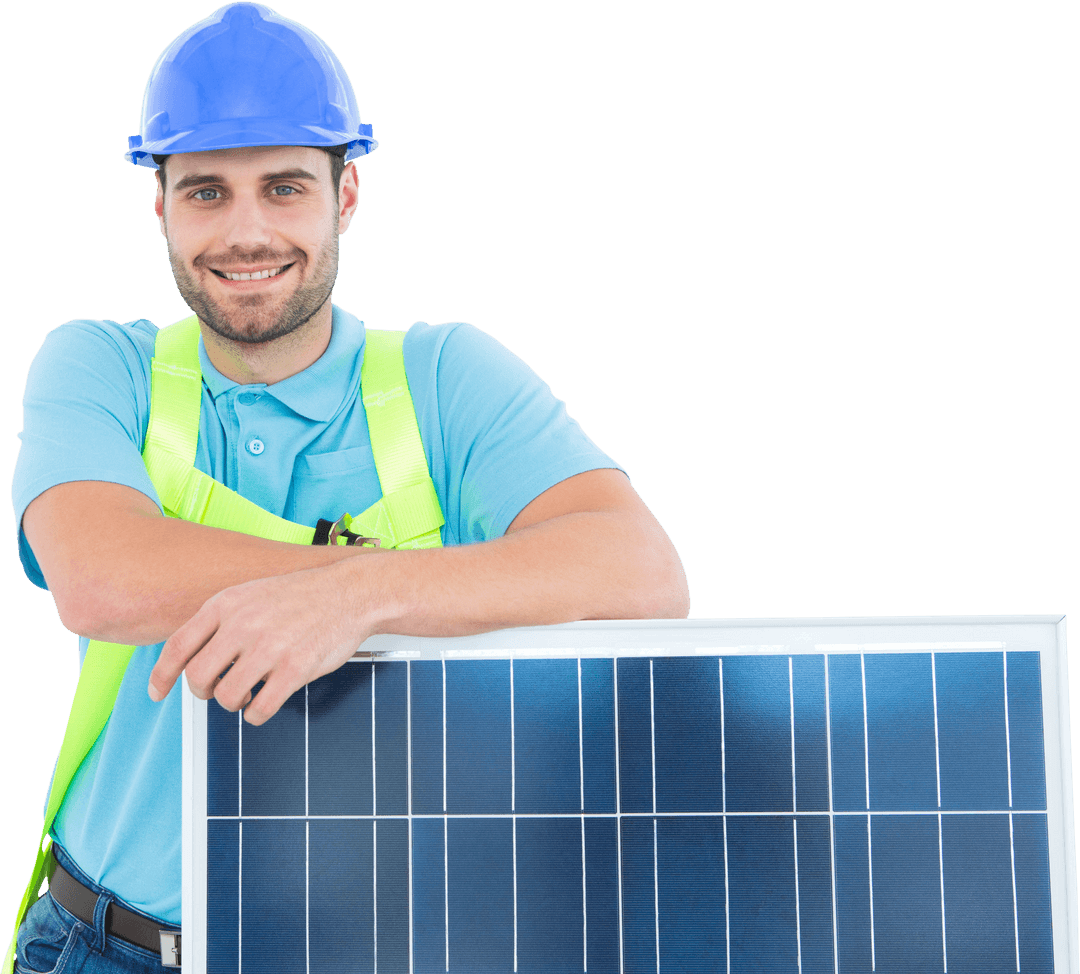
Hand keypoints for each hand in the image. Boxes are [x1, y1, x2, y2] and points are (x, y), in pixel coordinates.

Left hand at [148, 562, 373, 724]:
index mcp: (227, 604)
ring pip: (227, 697)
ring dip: (234, 703)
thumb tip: (191, 657)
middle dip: (204, 691)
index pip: (178, 646)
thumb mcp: (252, 594)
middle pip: (198, 677)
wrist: (351, 592)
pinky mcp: (295, 668)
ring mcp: (270, 647)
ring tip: (249, 693)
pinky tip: (265, 702)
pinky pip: (260, 709)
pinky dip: (257, 714)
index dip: (162, 675)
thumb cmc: (302, 596)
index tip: (157, 693)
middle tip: (219, 690)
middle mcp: (243, 624)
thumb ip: (221, 621)